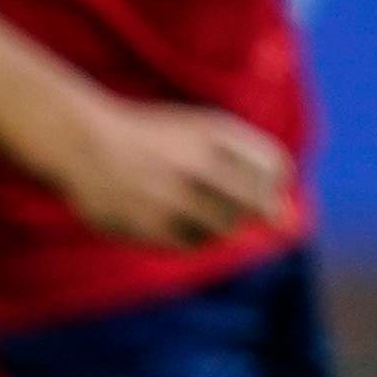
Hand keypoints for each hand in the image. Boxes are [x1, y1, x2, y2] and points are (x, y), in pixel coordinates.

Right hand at [47, 91, 293, 248]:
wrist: (86, 144)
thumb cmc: (158, 142)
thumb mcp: (206, 139)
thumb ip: (252, 174)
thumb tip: (290, 224)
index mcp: (214, 132)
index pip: (274, 166)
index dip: (274, 182)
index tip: (257, 183)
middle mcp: (195, 162)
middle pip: (255, 201)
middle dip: (253, 208)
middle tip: (225, 198)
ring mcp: (169, 195)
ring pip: (227, 227)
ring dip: (224, 224)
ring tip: (196, 204)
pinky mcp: (146, 224)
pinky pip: (193, 244)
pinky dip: (196, 237)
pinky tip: (179, 219)